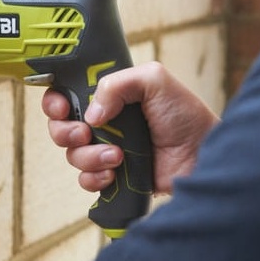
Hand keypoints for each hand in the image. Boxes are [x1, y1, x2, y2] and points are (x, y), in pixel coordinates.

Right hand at [41, 61, 218, 197]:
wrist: (204, 155)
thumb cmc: (186, 115)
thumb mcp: (154, 80)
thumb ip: (117, 83)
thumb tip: (91, 113)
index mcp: (110, 96)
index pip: (67, 95)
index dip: (56, 102)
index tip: (62, 108)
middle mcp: (105, 123)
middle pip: (61, 127)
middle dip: (65, 131)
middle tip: (85, 133)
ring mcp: (107, 150)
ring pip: (73, 155)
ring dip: (88, 156)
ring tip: (117, 155)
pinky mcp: (114, 176)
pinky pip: (86, 180)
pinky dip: (95, 178)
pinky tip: (115, 173)